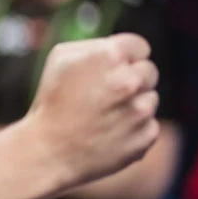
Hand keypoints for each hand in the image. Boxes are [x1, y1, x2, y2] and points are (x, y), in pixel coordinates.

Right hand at [23, 33, 159, 190]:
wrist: (47, 152)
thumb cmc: (51, 101)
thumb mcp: (60, 59)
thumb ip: (95, 47)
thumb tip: (123, 50)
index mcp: (108, 56)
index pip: (139, 47)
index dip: (125, 58)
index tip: (113, 70)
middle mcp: (129, 80)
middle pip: (149, 72)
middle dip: (132, 80)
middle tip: (106, 95)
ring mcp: (140, 110)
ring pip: (150, 99)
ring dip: (133, 106)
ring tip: (103, 117)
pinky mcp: (145, 136)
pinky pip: (149, 126)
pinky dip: (133, 130)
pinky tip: (109, 134)